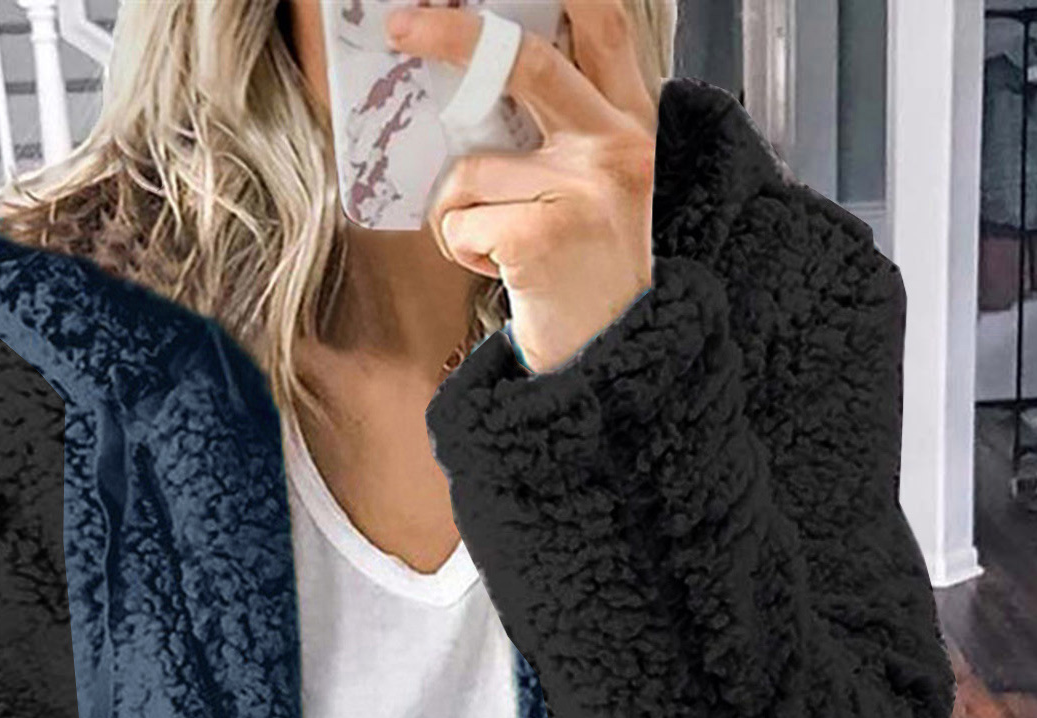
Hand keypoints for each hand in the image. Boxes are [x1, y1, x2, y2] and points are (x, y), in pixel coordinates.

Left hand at [387, 0, 656, 373]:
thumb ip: (567, 132)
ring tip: (502, 251)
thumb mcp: (602, 193)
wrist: (619, 366)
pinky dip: (465, 253)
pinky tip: (505, 274)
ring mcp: (582, 191)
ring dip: (461, 215)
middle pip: (523, 62)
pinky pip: (461, 222)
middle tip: (403, 27)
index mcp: (633, 131)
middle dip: (452, 35)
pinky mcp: (541, 235)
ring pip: (469, 169)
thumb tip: (485, 80)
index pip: (607, 29)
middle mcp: (616, 151)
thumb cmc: (593, 281)